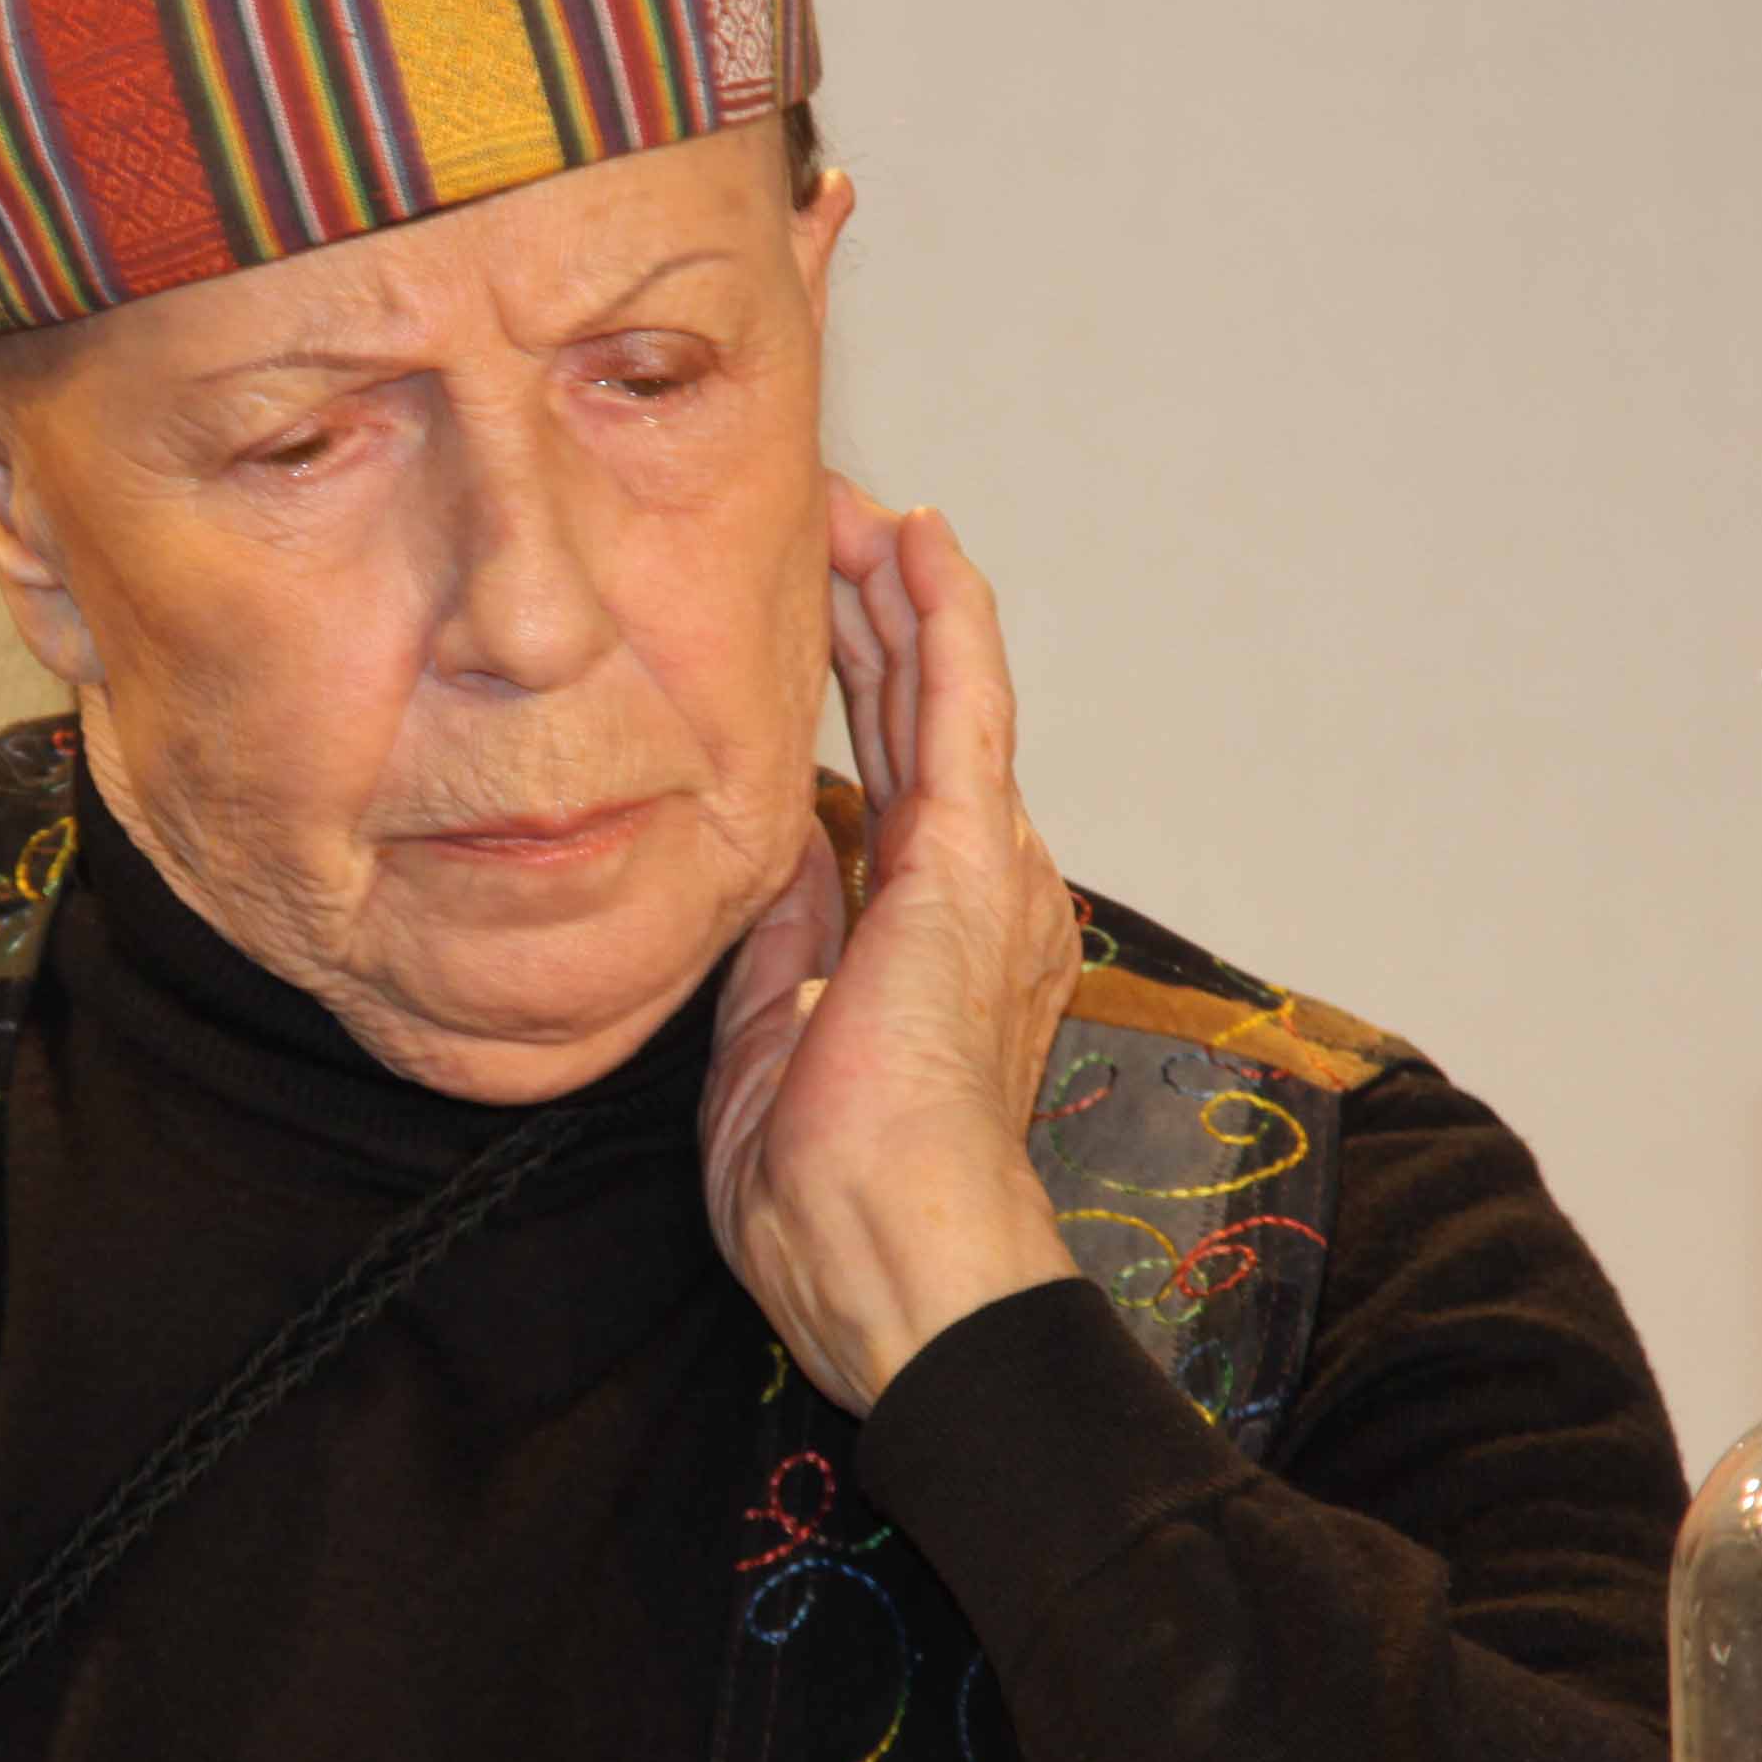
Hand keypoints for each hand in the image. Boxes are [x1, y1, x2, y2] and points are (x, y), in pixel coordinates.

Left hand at [701, 479, 1082, 1411]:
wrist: (893, 1259)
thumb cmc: (833, 1201)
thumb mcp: (776, 1037)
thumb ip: (787, 934)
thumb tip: (775, 852)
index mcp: (935, 943)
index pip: (891, 782)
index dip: (852, 688)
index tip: (799, 613)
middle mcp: (979, 895)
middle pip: (921, 720)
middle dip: (871, 614)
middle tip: (822, 520)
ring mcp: (986, 874)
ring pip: (940, 694)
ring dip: (896, 590)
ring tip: (852, 502)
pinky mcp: (974, 864)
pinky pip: (961, 707)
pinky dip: (940, 615)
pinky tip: (915, 541)